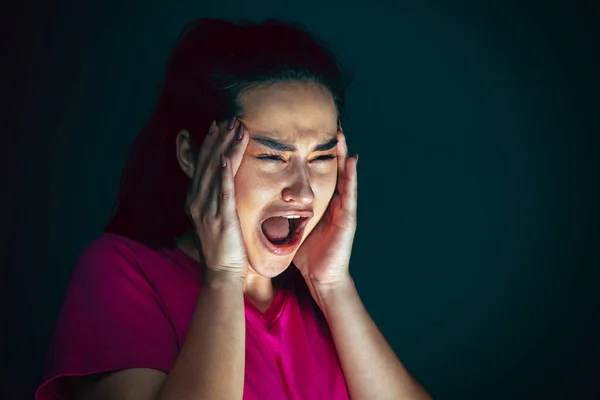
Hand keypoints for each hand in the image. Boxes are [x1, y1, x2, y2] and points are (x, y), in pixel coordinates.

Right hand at [185, 117, 249, 280]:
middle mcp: (197, 201)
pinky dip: (224, 172)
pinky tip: (227, 156)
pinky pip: (222, 190)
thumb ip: (217, 199)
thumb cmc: (223, 246)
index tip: (218, 125)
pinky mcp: (221, 218)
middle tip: (229, 118)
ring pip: (215, 171)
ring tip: (236, 128)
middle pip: (207, 163)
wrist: (222, 272)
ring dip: (225, 148)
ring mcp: (207, 209)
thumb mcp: (215, 217)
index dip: (210, 143)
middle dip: (218, 139)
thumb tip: (224, 183)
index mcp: (195, 199)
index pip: (201, 164)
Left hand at [293, 131, 358, 289]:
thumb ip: (283, 215)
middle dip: (332, 149)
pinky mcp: (348, 218)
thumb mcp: (293, 228)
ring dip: (344, 155)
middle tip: (330, 126)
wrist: (321, 278)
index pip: (318, 175)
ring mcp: (344, 209)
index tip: (308, 136)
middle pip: (334, 170)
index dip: (315, 156)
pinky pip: (350, 193)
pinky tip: (352, 160)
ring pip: (345, 176)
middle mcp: (335, 203)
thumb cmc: (308, 256)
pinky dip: (352, 176)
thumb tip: (261, 205)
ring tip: (341, 135)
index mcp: (321, 205)